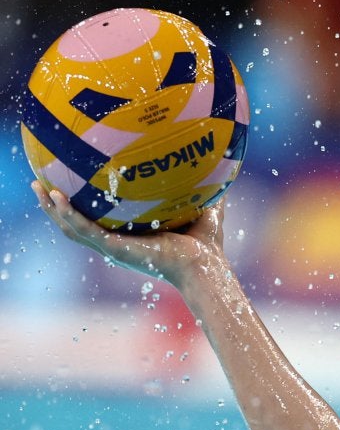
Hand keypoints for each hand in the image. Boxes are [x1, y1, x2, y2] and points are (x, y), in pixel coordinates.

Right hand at [33, 181, 225, 284]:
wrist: (206, 266)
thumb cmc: (206, 245)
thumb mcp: (200, 209)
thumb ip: (200, 190)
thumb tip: (211, 163)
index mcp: (130, 238)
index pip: (98, 222)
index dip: (80, 206)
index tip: (68, 185)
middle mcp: (117, 244)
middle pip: (75, 225)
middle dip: (54, 206)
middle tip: (39, 183)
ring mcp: (114, 249)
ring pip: (71, 229)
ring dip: (52, 209)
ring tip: (38, 187)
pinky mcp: (116, 250)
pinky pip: (85, 230)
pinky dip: (69, 214)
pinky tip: (57, 197)